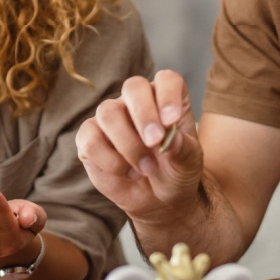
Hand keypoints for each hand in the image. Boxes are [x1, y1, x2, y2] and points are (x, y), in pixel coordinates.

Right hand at [76, 70, 202, 225]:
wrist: (157, 200)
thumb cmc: (175, 172)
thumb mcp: (188, 164)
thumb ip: (183, 150)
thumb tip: (172, 140)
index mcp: (166, 99)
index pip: (166, 80)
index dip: (168, 95)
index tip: (172, 121)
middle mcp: (137, 101)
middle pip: (133, 87)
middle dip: (144, 115)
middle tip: (155, 143)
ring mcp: (111, 117)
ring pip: (108, 113)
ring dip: (129, 145)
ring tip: (147, 169)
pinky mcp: (90, 138)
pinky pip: (90, 140)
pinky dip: (110, 161)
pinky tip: (128, 172)